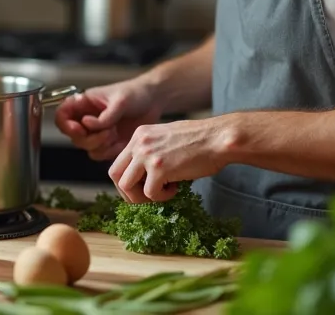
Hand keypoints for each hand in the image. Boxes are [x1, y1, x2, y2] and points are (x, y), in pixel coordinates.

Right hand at [53, 78, 163, 160]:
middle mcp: (87, 119)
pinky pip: (102, 154)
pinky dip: (111, 151)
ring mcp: (98, 132)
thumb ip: (104, 116)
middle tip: (107, 133)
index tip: (80, 129)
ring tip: (115, 134)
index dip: (66, 125)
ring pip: (87, 148)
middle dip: (89, 138)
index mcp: (84, 103)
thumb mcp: (120, 101)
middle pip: (74, 137)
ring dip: (100, 145)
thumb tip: (87, 124)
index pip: (62, 115)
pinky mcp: (109, 143)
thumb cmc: (135, 93)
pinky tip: (121, 141)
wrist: (155, 101)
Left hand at [108, 119, 224, 203]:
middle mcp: (139, 143)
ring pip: (126, 186)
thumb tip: (143, 178)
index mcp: (139, 135)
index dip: (127, 180)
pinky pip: (150, 193)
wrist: (219, 138)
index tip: (140, 188)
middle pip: (115, 174)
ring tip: (162, 193)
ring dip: (142, 197)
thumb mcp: (167, 139)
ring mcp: (147, 155)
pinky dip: (162, 197)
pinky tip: (176, 189)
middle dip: (127, 192)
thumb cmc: (200, 141)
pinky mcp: (159, 168)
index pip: (118, 162)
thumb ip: (151, 152)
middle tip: (145, 198)